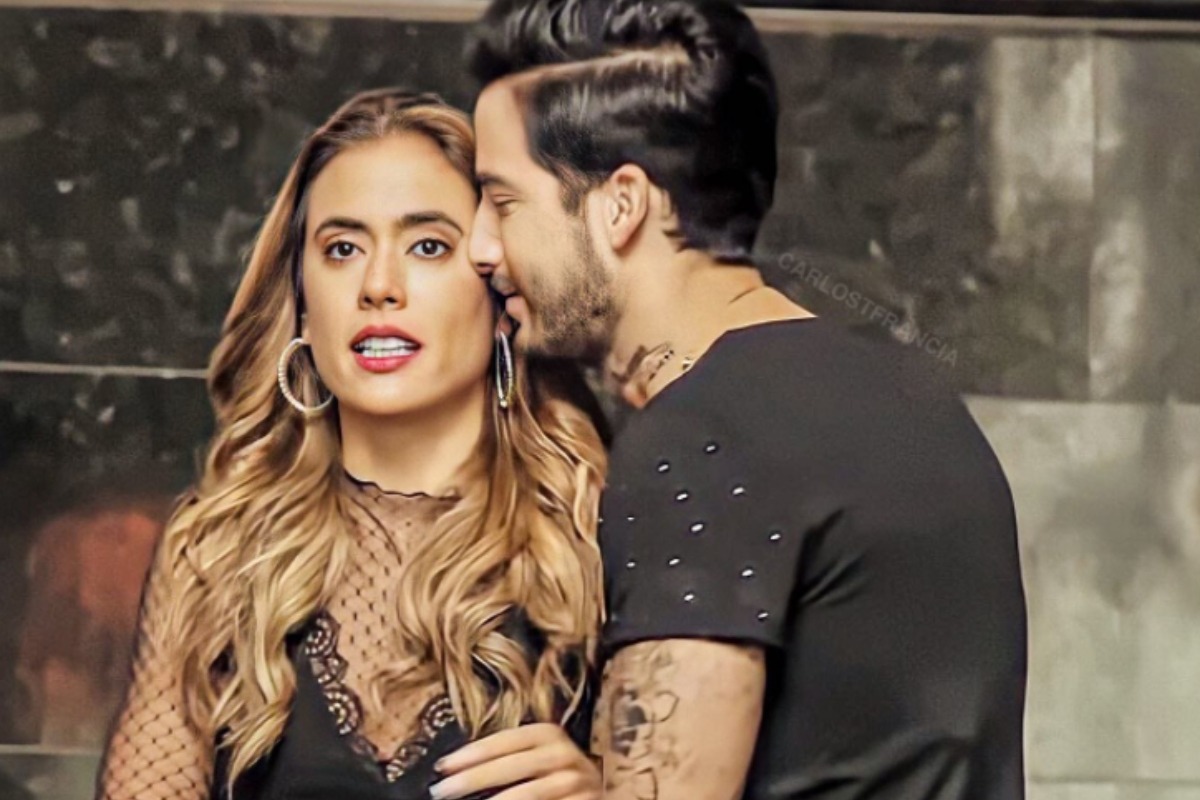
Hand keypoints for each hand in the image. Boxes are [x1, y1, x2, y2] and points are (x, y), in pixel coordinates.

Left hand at [430, 723, 601, 799]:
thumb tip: (456, 772)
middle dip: (474, 779)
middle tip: (442, 790)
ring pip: (528, 792)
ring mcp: (576, 782)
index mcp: (549, 734)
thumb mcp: (537, 758)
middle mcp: (564, 754)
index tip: (442, 767)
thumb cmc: (556, 774)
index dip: (471, 753)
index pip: (504, 741)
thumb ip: (507, 760)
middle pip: (513, 765)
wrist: (600, 791)